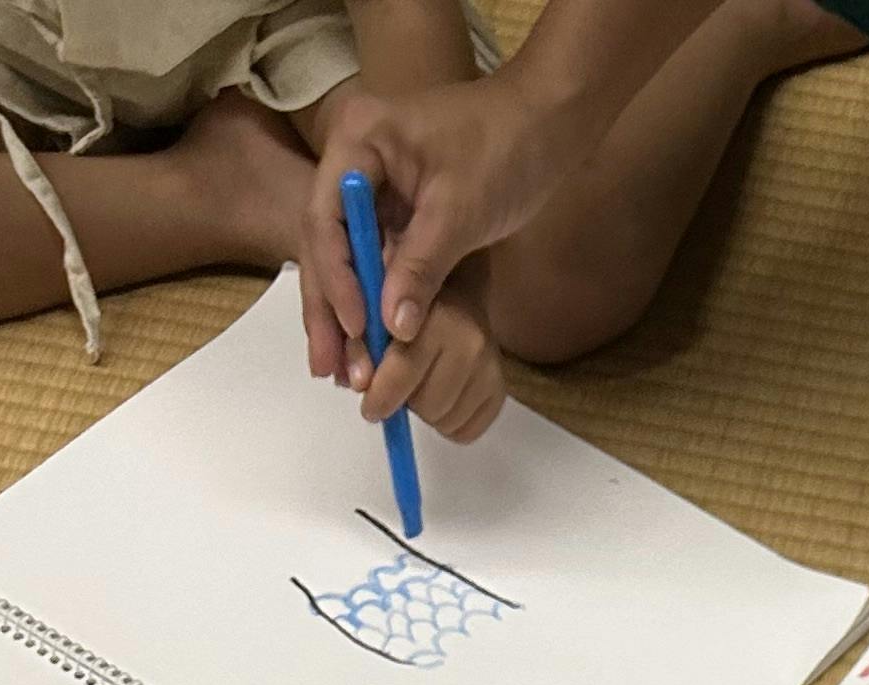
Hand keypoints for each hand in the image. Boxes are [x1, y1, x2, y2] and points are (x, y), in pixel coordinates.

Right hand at [300, 70, 574, 380]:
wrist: (543, 124)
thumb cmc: (504, 148)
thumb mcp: (459, 211)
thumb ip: (422, 268)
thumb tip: (392, 330)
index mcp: (357, 139)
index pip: (326, 218)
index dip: (337, 280)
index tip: (357, 330)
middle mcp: (353, 159)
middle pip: (325, 244)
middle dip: (329, 310)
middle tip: (331, 371)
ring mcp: (372, 186)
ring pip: (346, 260)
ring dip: (348, 317)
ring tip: (347, 375)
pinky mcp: (396, 211)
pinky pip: (375, 262)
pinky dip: (375, 304)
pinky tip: (372, 348)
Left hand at [337, 260, 506, 439]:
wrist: (454, 285)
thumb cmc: (403, 294)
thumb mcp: (371, 301)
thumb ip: (359, 338)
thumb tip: (356, 383)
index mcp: (439, 313)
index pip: (404, 369)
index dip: (380, 393)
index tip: (368, 403)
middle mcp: (472, 341)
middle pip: (425, 406)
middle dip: (404, 401)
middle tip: (397, 385)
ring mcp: (491, 367)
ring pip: (443, 422)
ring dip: (424, 412)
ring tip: (419, 386)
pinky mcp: (499, 389)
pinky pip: (464, 433)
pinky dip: (446, 425)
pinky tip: (439, 398)